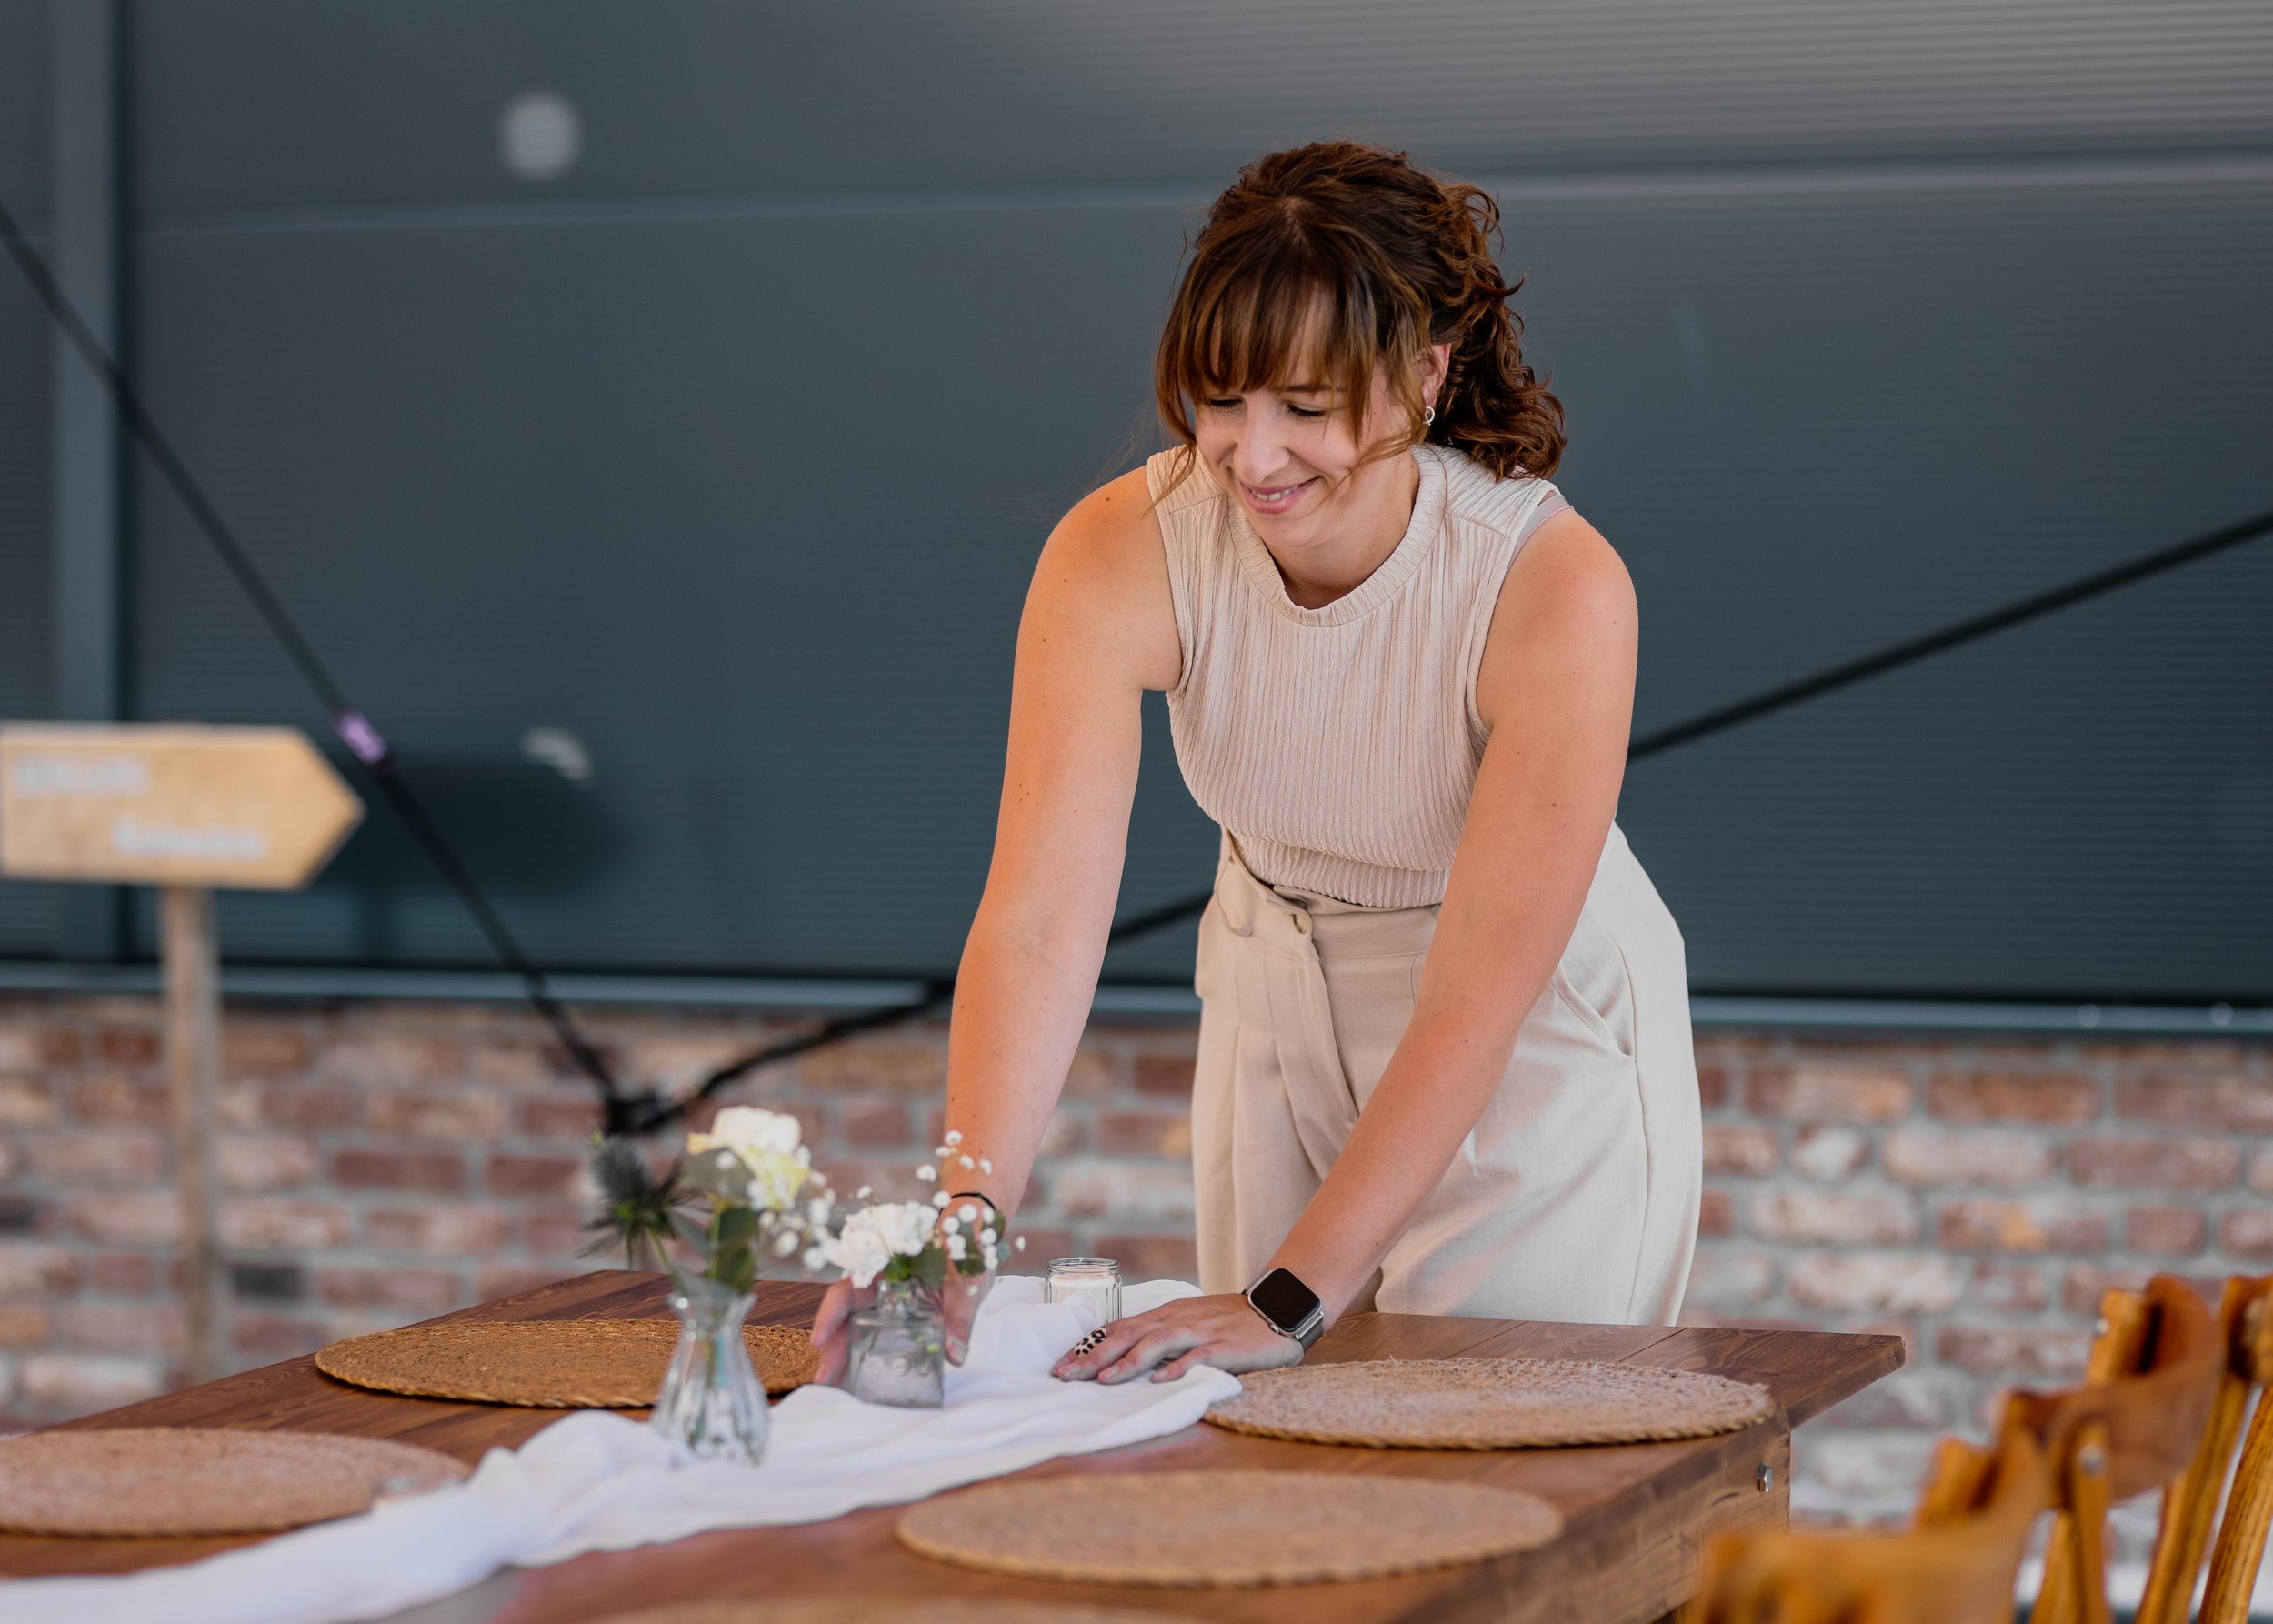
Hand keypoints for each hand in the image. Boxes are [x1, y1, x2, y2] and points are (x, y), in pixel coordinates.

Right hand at [809, 1246, 998, 1384]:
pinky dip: (864, 1356)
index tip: (819, 1340)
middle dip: (833, 1348)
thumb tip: (955, 1355)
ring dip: (844, 1356)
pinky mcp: (898, 1317)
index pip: (848, 1291)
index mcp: (886, 1270)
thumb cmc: (963, 1253)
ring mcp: (887, 1303)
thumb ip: (959, 1318)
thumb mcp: (963, 1285)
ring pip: (856, 1328)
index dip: (830, 1315)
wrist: (972, 1242)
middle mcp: (880, 1287)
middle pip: (846, 1316)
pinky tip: (858, 1378)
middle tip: (823, 1380)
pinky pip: (874, 1336)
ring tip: (835, 1386)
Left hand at [1050, 1292, 1304, 1383]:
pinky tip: (1159, 1379)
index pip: (1118, 1329)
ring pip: (1156, 1343)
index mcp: (1165, 1315)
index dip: (1088, 1346)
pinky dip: (1176, 1366)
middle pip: (1128, 1335)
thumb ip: (1161, 1336)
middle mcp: (1176, 1319)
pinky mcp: (1222, 1345)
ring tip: (1103, 1379)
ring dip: (1128, 1361)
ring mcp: (1199, 1331)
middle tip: (1064, 1374)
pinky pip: (1196, 1356)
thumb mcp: (1189, 1322)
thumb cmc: (1229, 1322)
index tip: (1061, 1364)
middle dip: (1093, 1355)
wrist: (1277, 1308)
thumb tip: (1124, 1357)